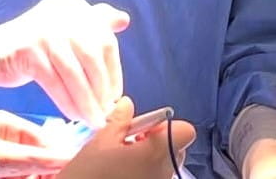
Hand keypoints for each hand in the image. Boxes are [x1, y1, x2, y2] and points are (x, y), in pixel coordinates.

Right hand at [0, 0, 129, 125]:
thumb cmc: (35, 47)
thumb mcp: (66, 31)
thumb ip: (94, 25)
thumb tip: (123, 20)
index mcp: (74, 5)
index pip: (105, 40)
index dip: (113, 70)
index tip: (115, 95)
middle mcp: (61, 12)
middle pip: (92, 55)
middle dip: (101, 88)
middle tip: (105, 112)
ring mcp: (43, 29)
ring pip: (74, 72)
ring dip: (86, 101)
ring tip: (92, 120)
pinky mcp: (28, 49)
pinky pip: (54, 81)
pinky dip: (66, 101)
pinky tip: (72, 115)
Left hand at [0, 110, 73, 178]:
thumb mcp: (2, 159)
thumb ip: (34, 159)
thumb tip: (66, 157)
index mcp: (10, 123)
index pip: (43, 139)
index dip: (56, 156)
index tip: (66, 168)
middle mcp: (7, 136)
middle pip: (36, 155)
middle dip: (43, 169)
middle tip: (48, 177)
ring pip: (26, 167)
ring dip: (30, 175)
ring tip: (28, 178)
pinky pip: (14, 174)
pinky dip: (19, 178)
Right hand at [57, 97, 195, 178]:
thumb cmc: (89, 174)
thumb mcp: (101, 141)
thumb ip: (120, 120)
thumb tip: (127, 104)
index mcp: (157, 153)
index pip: (186, 132)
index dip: (167, 125)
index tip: (143, 128)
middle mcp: (164, 173)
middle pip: (177, 150)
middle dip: (157, 142)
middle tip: (128, 143)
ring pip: (164, 167)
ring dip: (148, 159)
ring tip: (119, 162)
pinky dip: (142, 174)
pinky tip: (119, 175)